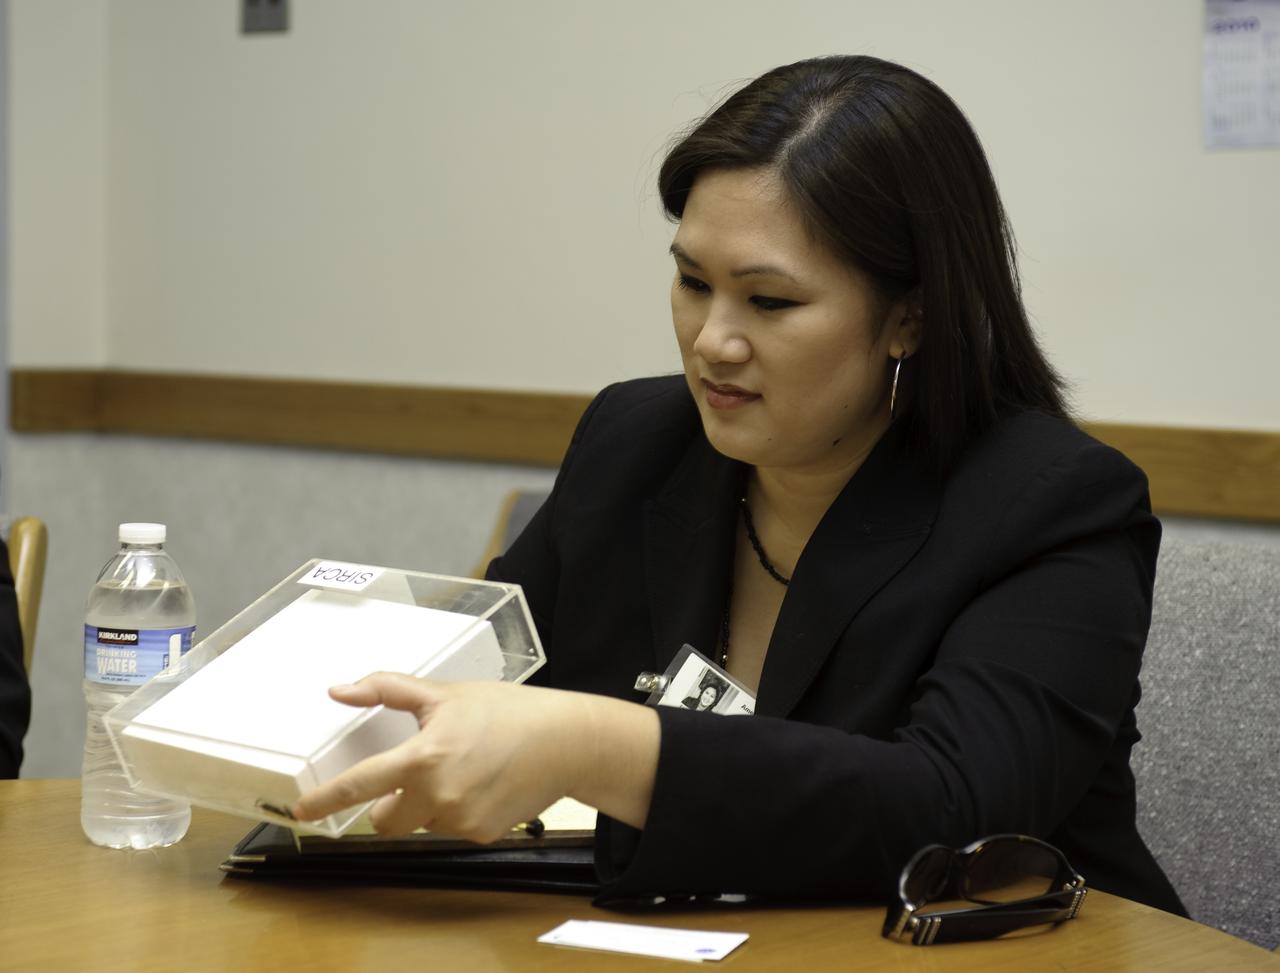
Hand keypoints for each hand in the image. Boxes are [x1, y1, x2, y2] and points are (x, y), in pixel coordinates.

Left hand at [291, 673, 657, 841]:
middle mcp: (438, 795)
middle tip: (415, 776)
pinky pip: (452, 828)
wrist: (566, 741)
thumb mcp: (446, 693)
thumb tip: (341, 690)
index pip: (360, 784)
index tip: (301, 811)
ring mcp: (460, 820)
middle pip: (385, 819)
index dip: (326, 800)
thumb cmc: (507, 711)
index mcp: (424, 757)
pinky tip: (484, 785)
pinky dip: (460, 811)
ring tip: (466, 770)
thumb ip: (388, 689)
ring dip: (429, 804)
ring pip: (422, 822)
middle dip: (389, 804)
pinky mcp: (481, 835)